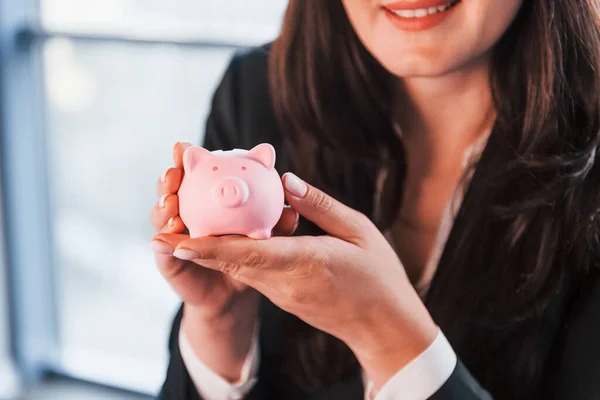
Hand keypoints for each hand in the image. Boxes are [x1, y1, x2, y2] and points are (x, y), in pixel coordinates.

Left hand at [153, 172, 438, 388]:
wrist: (384, 327)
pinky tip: (223, 239)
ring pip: (237, 267)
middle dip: (194, 246)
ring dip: (208, 251)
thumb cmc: (378, 277)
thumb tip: (284, 181)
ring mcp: (281, 294)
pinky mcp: (283, 298)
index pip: (246, 253)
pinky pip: (251, 273)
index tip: (173, 239)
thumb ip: (319, 206)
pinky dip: (231, 257)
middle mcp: (284, 282)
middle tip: (161, 227)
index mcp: (304, 262)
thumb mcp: (358, 231)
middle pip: (230, 261)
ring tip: (181, 229)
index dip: (207, 246)